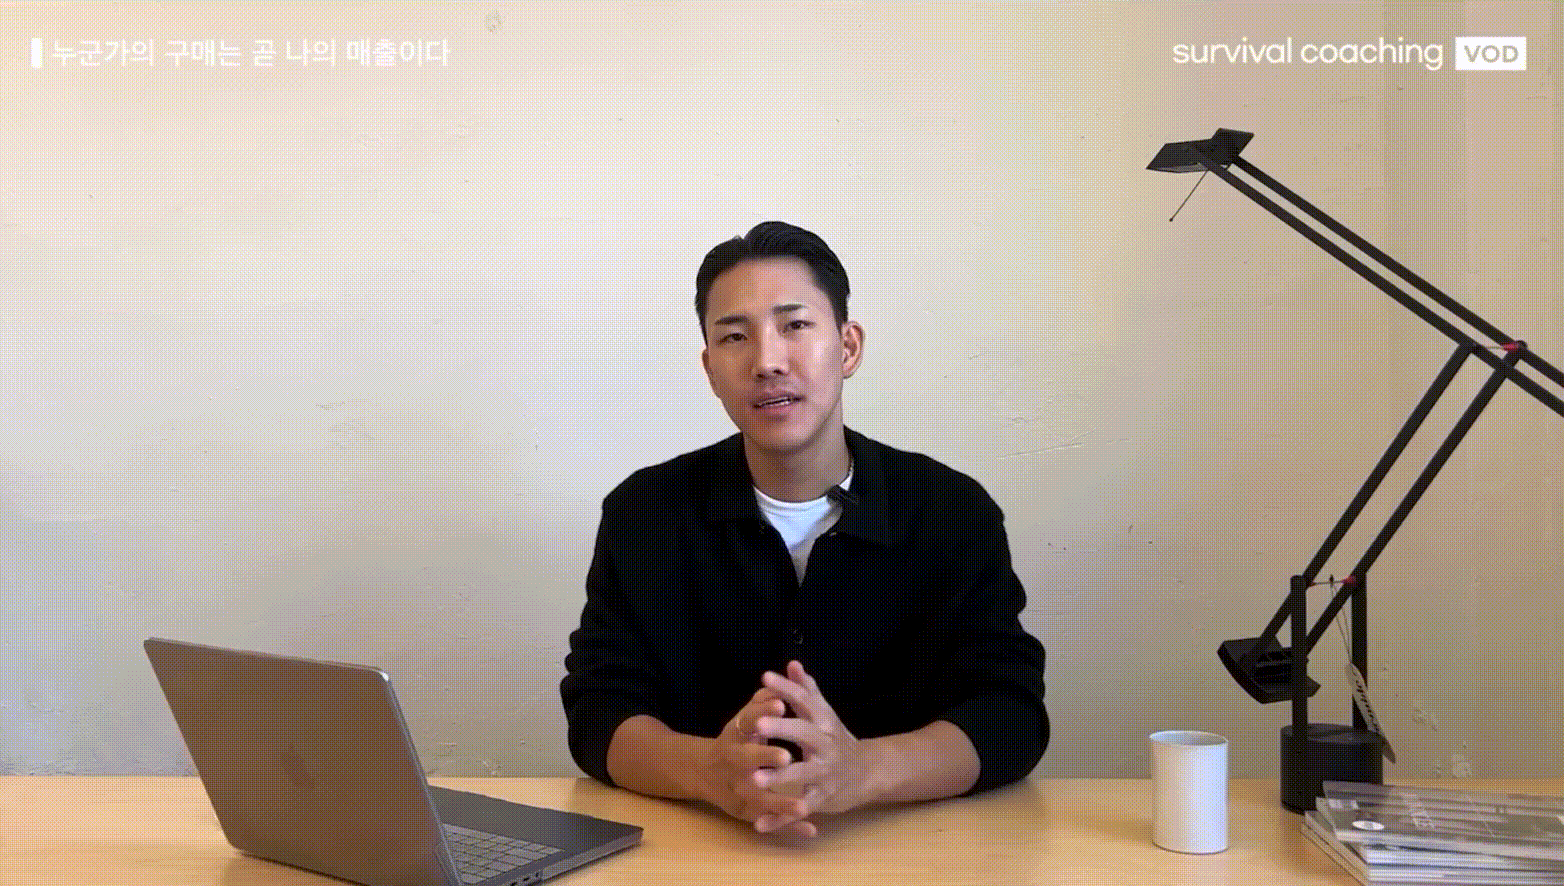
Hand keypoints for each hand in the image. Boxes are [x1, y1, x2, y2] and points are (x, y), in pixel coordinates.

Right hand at [701, 686, 818, 837]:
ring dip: (779, 803)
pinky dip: (788, 825)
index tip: (780, 705)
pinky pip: (768, 819)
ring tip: (803, 806)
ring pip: (757, 797)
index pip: (747, 721)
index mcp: (735, 735)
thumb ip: (759, 706)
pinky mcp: (746, 809)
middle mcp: (733, 762)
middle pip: (745, 759)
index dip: (761, 713)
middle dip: (764, 758)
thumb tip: (775, 685)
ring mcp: (737, 788)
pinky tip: (811, 830)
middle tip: (786, 757)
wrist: (701, 772)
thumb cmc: (733, 742)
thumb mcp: (742, 723)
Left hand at [749, 661, 873, 832]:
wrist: (870, 773)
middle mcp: (826, 745)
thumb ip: (807, 690)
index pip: (805, 700)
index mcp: (824, 722)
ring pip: (802, 775)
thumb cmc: (838, 740)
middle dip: (782, 727)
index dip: (786, 689)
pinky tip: (759, 824)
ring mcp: (825, 773)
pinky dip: (780, 819)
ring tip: (755, 779)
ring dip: (779, 778)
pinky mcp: (822, 799)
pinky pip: (799, 809)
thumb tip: (792, 664)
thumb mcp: (825, 714)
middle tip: (757, 722)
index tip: (765, 677)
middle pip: (804, 733)